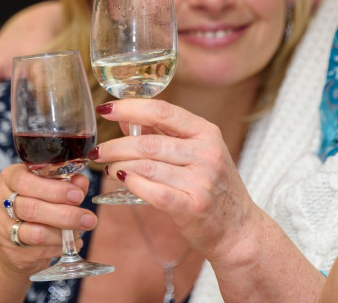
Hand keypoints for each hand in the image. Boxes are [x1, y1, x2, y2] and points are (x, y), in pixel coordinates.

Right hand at [0, 164, 96, 275]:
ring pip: (36, 233)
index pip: (26, 181)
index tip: (78, 196)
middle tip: (88, 219)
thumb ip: (66, 183)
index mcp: (9, 178)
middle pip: (32, 209)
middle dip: (65, 215)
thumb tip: (81, 182)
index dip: (54, 190)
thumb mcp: (48, 187)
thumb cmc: (35, 204)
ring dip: (64, 234)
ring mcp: (2, 228)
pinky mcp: (10, 250)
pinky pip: (40, 251)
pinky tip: (71, 243)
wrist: (13, 238)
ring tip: (80, 231)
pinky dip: (60, 247)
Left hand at [94, 100, 260, 263]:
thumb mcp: (196, 152)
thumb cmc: (213, 187)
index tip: (105, 110)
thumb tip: (125, 119)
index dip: (130, 108)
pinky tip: (123, 180)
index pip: (162, 111)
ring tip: (108, 167)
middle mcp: (207, 153)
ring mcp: (202, 180)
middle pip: (149, 143)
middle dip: (115, 146)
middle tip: (98, 151)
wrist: (238, 229)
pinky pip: (155, 192)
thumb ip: (161, 134)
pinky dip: (134, 184)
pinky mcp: (194, 207)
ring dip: (120, 166)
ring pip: (147, 166)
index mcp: (206, 132)